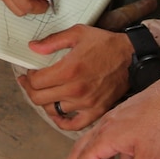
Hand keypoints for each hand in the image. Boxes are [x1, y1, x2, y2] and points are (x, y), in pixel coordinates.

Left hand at [16, 24, 131, 129]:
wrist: (131, 57)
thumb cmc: (105, 44)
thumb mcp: (78, 33)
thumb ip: (52, 41)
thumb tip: (33, 47)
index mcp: (69, 70)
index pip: (35, 82)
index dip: (28, 77)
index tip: (30, 73)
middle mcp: (76, 90)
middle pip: (39, 98)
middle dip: (30, 89)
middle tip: (31, 83)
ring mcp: (86, 103)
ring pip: (52, 110)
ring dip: (45, 101)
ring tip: (46, 92)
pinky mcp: (96, 111)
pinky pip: (73, 124)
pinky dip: (62, 122)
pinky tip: (57, 113)